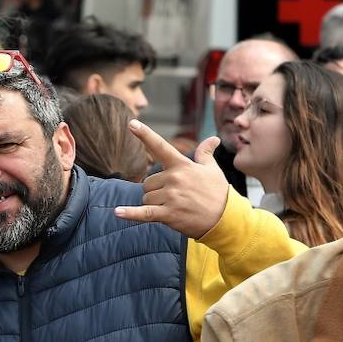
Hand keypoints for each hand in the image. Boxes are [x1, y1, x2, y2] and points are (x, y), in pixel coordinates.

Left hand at [113, 120, 228, 238]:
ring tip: (174, 206)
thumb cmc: (217, 192)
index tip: (131, 123)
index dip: (145, 134)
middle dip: (155, 190)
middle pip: (147, 182)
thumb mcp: (212, 170)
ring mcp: (171, 196)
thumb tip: (213, 139)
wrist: (225, 218)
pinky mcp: (168, 214)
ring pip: (145, 197)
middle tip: (175, 197)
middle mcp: (174, 178)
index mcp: (182, 165)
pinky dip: (130, 214)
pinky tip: (117, 212)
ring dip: (154, 203)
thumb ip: (205, 154)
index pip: (161, 146)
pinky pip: (143, 213)